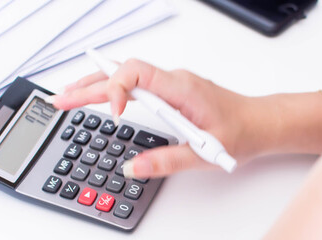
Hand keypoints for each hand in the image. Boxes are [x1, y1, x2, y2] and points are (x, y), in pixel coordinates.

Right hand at [50, 59, 278, 177]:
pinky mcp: (168, 91)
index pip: (136, 73)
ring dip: (94, 84)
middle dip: (88, 87)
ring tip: (66, 96)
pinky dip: (109, 87)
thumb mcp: (205, 154)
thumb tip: (134, 166)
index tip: (113, 116)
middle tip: (60, 100)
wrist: (262, 123)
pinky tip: (94, 92)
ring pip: (124, 76)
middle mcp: (172, 80)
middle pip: (121, 74)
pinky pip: (132, 81)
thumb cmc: (242, 131)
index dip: (117, 90)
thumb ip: (167, 161)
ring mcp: (169, 83)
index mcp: (180, 87)